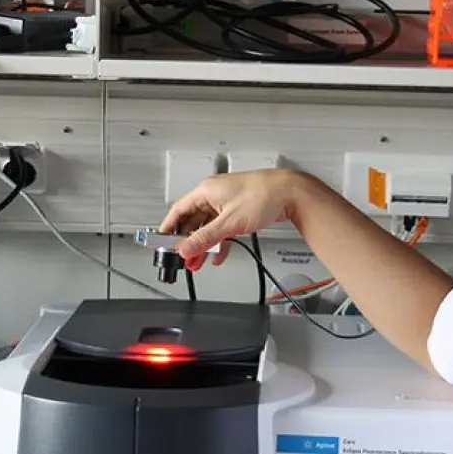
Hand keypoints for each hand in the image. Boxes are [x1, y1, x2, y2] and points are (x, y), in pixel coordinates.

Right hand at [159, 169, 309, 270]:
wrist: (290, 192)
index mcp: (206, 191)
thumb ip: (205, 238)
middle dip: (188, 242)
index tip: (162, 243)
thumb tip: (186, 247)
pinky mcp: (238, 209)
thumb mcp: (229, 222)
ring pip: (207, 226)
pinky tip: (218, 254)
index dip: (168, 228)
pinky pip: (221, 228)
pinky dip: (218, 242)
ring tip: (198, 262)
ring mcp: (226, 202)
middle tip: (183, 258)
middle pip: (192, 221)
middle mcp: (214, 195)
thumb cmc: (263, 195)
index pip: (178, 211)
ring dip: (203, 244)